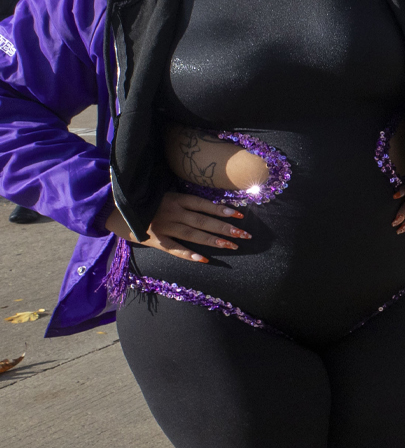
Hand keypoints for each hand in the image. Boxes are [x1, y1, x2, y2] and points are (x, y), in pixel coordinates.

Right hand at [106, 194, 249, 263]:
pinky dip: (189, 254)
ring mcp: (164, 227)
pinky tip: (204, 259)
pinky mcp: (155, 240)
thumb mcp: (161, 194)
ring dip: (214, 240)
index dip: (222, 209)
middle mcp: (173, 212)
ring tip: (232, 245)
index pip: (204, 204)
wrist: (111, 208)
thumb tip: (203, 206)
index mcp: (175, 199)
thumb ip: (180, 200)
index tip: (240, 214)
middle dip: (225, 227)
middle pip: (204, 220)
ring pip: (194, 234)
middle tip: (245, 234)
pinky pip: (175, 249)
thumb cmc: (139, 200)